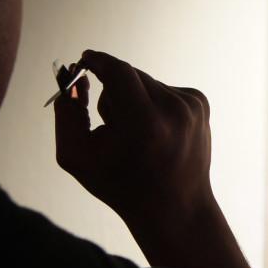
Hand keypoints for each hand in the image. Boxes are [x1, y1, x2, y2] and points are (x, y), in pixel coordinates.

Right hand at [53, 50, 213, 230]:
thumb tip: (73, 77)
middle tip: (111, 126)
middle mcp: (173, 110)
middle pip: (129, 76)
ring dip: (134, 100)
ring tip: (140, 138)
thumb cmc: (120, 185)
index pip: (118, 71)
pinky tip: (157, 134)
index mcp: (145, 123)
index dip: (98, 61)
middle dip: (114, 92)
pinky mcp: (200, 103)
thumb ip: (66, 113)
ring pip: (147, 82)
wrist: (176, 208)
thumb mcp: (77, 157)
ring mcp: (192, 105)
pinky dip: (154, 105)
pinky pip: (165, 89)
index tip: (85, 59)